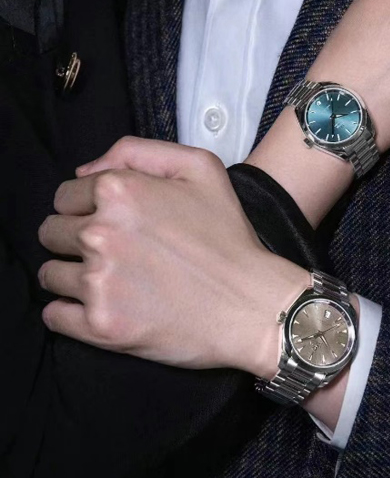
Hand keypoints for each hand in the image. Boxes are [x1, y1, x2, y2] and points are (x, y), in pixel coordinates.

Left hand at [38, 138, 308, 376]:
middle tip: (111, 253)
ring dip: (71, 276)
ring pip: (50, 274)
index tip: (111, 224)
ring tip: (109, 281)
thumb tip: (83, 171)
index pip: (65, 196)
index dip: (86, 208)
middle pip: (51, 233)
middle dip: (74, 240)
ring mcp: (98, 282)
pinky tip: (100, 306)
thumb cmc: (228, 235)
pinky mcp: (101, 326)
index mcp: (118, 191)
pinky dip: (69, 312)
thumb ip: (136, 152)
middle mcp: (100, 233)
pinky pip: (54, 316)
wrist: (253, 305)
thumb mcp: (200, 167)